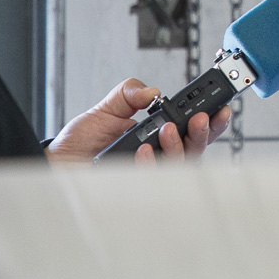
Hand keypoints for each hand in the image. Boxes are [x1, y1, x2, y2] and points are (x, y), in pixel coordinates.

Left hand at [45, 78, 231, 164]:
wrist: (58, 160)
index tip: (220, 109)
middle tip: (198, 119)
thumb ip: (129, 93)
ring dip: (177, 146)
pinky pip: (153, 180)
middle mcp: (157, 157)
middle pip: (194, 151)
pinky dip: (150, 164)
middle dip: (201, 134)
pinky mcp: (135, 188)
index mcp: (157, 136)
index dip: (211, 123)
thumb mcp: (107, 107)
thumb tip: (151, 91)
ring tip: (164, 129)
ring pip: (178, 167)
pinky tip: (143, 151)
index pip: (191, 131)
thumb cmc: (81, 140)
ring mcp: (147, 174)